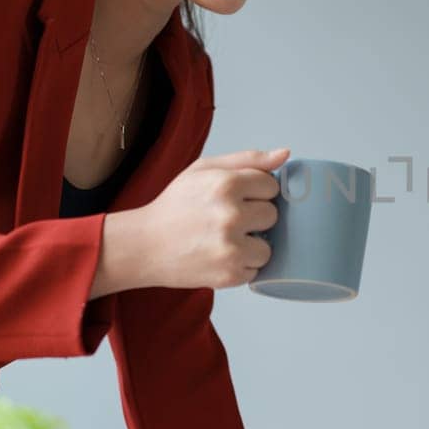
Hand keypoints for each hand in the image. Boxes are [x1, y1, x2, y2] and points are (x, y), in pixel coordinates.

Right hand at [131, 146, 289, 290]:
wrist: (143, 245)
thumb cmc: (175, 205)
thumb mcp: (204, 170)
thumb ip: (248, 160)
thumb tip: (285, 154)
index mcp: (226, 184)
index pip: (271, 186)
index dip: (256, 192)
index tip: (237, 198)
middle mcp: (231, 215)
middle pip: (272, 215)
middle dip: (254, 218)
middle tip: (226, 220)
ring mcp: (231, 247)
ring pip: (268, 247)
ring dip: (252, 245)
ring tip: (224, 240)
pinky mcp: (229, 274)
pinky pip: (256, 270)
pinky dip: (241, 266)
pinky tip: (219, 256)